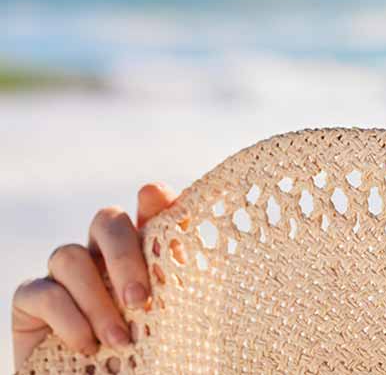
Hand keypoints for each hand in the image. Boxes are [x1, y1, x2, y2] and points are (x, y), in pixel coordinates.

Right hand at [10, 182, 178, 369]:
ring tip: (121, 340)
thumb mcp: (175, 321)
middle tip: (140, 300)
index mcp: (144, 256)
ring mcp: (64, 277)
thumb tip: (183, 227)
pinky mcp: (31, 302)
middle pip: (106, 221)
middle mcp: (102, 258)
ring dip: (97, 300)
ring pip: (69, 255)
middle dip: (124, 255)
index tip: (155, 197)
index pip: (150, 212)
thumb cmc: (151, 358)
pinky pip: (44, 292)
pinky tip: (88, 346)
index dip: (154, 201)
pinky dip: (70, 319)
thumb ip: (181, 280)